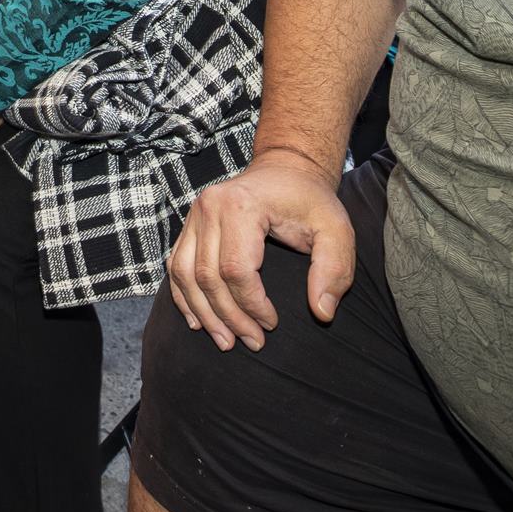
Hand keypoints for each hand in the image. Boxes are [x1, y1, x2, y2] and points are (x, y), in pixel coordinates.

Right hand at [166, 149, 353, 350]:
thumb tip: (321, 312)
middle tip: (252, 342)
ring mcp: (194, 214)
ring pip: (184, 275)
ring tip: (225, 341)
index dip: (252, 305)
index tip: (273, 324)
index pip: (236, 269)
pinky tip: (197, 320)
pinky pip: (175, 265)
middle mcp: (210, 206)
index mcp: (242, 205)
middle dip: (228, 317)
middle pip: (207, 276)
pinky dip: (183, 296)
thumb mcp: (336, 230)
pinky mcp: (189, 224)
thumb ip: (334, 269)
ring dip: (202, 313)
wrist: (286, 169)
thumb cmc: (311, 200)